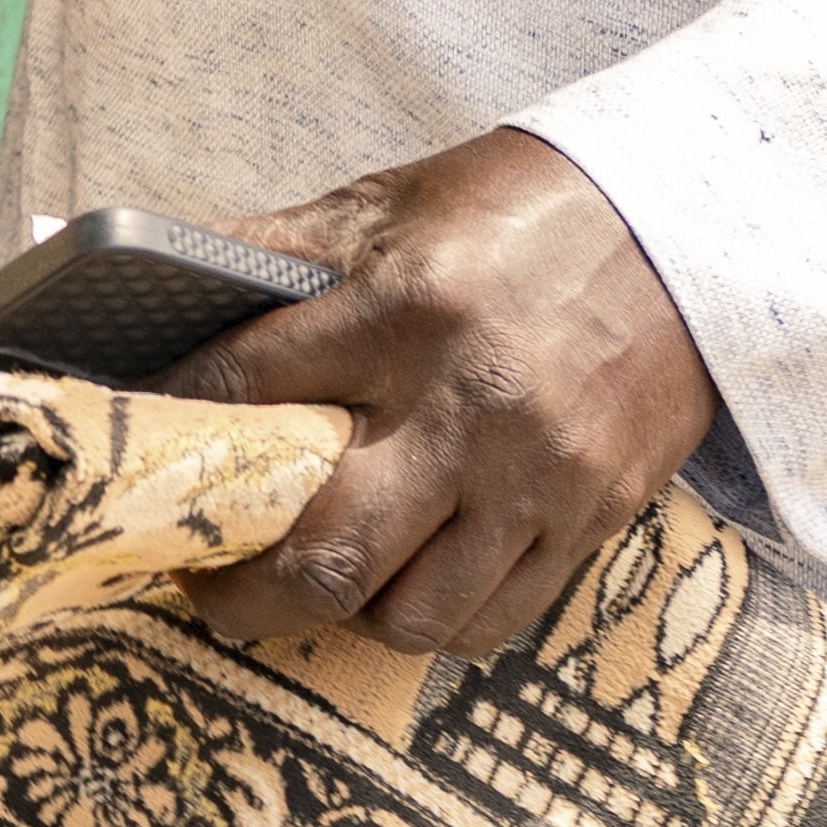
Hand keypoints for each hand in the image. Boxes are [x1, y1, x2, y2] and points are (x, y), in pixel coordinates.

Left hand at [177, 131, 717, 659]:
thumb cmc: (519, 212)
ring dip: (337, 614)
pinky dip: (426, 621)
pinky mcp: (591, 519)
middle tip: (198, 576)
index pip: (252, 387)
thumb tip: (138, 275)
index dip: (175, 423)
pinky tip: (396, 584)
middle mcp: (472, 405)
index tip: (138, 450)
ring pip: (408, 613)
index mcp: (409, 308)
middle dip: (237, 590)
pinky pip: (489, 622)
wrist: (688, 231)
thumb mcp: (389, 204)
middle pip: (329, 550)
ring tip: (303, 580)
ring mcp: (538, 477)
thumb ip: (270, 250)